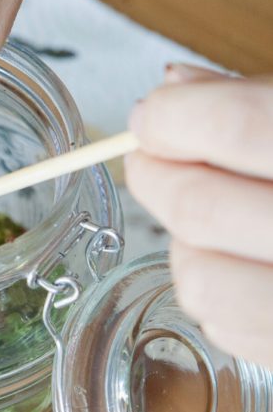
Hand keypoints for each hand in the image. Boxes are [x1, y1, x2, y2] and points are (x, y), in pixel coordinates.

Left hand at [126, 64, 272, 368]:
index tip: (150, 117)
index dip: (173, 119)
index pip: (242, 127)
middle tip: (151, 158)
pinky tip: (239, 260)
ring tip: (205, 216)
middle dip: (157, 176)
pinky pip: (225, 326)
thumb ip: (262, 96)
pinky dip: (213, 288)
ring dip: (183, 241)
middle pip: (204, 208)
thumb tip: (174, 86)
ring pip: (200, 279)